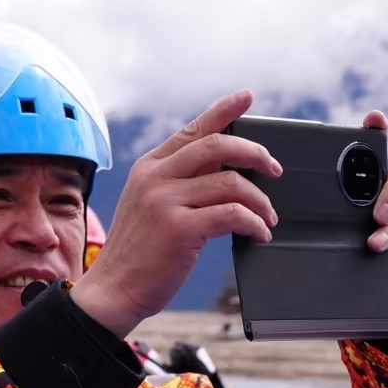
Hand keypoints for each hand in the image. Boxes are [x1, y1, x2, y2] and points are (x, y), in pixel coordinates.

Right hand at [72, 89, 279, 337]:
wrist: (113, 290)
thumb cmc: (138, 254)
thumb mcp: (150, 206)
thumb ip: (178, 184)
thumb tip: (226, 171)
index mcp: (149, 167)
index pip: (193, 130)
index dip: (223, 110)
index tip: (246, 97)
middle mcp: (155, 178)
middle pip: (217, 145)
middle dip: (255, 153)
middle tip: (274, 169)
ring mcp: (165, 202)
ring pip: (231, 183)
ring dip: (260, 201)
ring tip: (268, 217)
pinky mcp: (179, 229)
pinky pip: (232, 215)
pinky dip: (254, 223)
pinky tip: (259, 234)